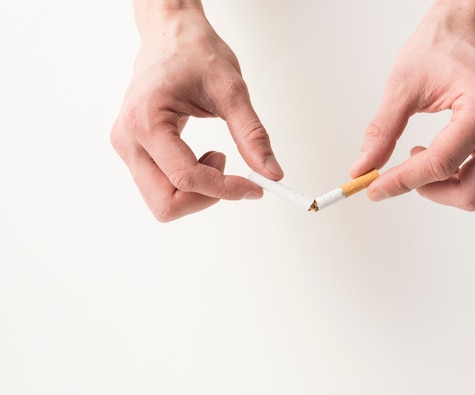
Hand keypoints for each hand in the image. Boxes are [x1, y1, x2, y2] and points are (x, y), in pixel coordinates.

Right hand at [111, 4, 282, 220]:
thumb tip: (271, 172)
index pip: (187, 178)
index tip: (255, 187)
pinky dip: (189, 184)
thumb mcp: (231, 90)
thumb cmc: (193, 51)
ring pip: (162, 201)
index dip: (226, 189)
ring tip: (215, 157)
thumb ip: (252, 134)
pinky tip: (202, 157)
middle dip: (206, 199)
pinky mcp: (134, 151)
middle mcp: (127, 139)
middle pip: (165, 204)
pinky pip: (161, 187)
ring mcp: (127, 147)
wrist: (171, 33)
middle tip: (232, 176)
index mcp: (145, 121)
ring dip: (197, 192)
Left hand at [350, 1, 474, 211]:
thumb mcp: (403, 85)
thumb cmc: (441, 44)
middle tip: (400, 175)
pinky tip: (437, 156)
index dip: (403, 181)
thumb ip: (382, 131)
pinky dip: (459, 181)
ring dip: (447, 190)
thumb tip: (363, 167)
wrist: (469, 24)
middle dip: (431, 192)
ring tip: (420, 160)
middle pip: (472, 192)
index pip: (442, 163)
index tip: (374, 188)